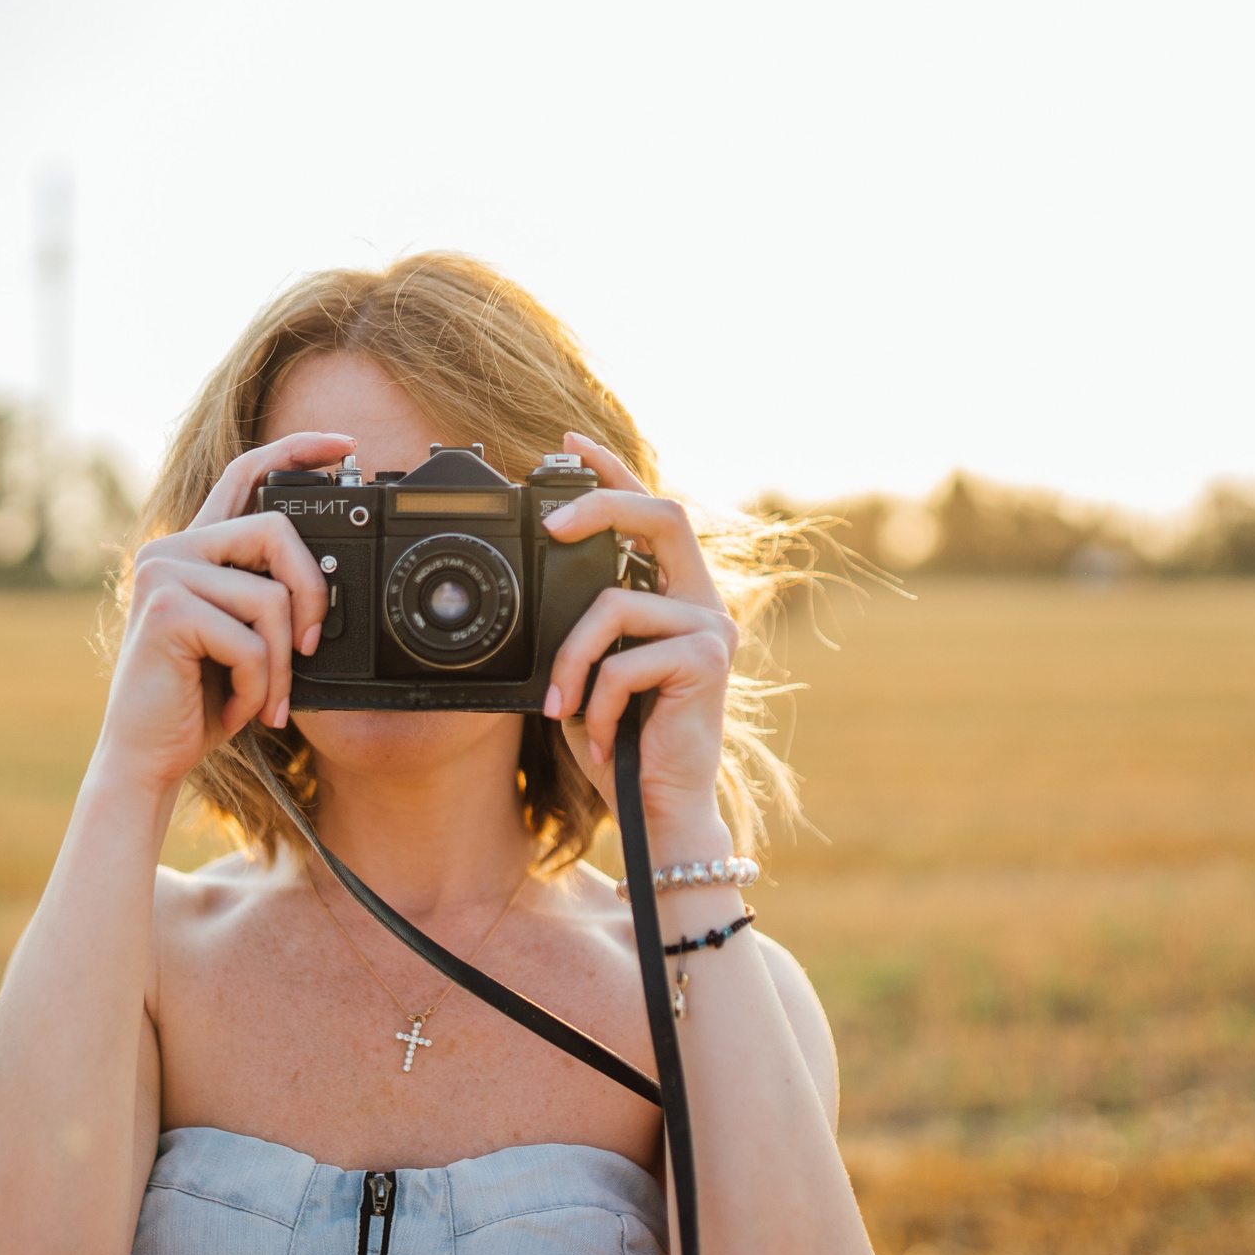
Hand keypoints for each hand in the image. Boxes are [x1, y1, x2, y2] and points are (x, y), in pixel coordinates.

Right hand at [91, 432, 349, 799]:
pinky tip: (237, 710)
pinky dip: (260, 687)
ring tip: (264, 698)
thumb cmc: (200, 703)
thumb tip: (327, 583)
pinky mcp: (167, 611)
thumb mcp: (247, 640)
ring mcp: (164, 575)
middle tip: (310, 647)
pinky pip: (252, 642)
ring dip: (281, 663)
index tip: (344, 445)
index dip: (295, 449)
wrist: (149, 758)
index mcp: (195, 550)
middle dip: (312, 594)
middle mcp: (173, 550)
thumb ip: (270, 597)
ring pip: (271, 598)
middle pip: (276, 529)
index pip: (245, 474)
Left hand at [538, 432, 739, 839]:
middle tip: (553, 522)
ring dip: (571, 661)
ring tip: (564, 708)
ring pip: (615, 604)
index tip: (570, 442)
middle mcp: (704, 603)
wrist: (660, 812)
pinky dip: (598, 703)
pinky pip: (625, 661)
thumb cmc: (623, 745)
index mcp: (676, 597)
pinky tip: (602, 739)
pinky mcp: (709, 661)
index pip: (650, 515)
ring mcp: (712, 629)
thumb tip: (543, 583)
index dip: (614, 472)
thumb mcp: (590, 671)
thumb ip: (583, 623)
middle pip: (664, 514)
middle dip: (604, 503)